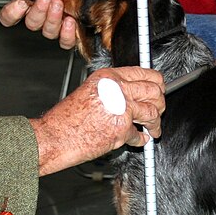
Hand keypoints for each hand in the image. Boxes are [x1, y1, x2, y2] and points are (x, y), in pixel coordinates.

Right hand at [0, 0, 77, 48]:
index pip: (11, 14)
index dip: (11, 13)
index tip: (20, 2)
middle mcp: (43, 13)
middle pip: (31, 22)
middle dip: (38, 9)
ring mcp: (58, 23)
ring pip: (47, 31)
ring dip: (52, 19)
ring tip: (60, 3)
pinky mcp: (74, 32)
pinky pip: (66, 41)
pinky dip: (67, 34)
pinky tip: (71, 21)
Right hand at [30, 67, 164, 175]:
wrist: (55, 136)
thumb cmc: (67, 118)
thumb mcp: (91, 91)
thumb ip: (114, 89)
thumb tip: (135, 94)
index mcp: (109, 77)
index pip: (144, 73)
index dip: (157, 84)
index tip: (160, 91)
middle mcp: (117, 89)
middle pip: (154, 91)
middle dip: (160, 104)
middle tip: (158, 112)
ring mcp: (121, 108)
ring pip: (153, 112)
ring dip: (156, 124)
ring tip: (153, 130)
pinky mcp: (121, 129)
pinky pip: (140, 135)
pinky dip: (140, 140)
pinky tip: (137, 140)